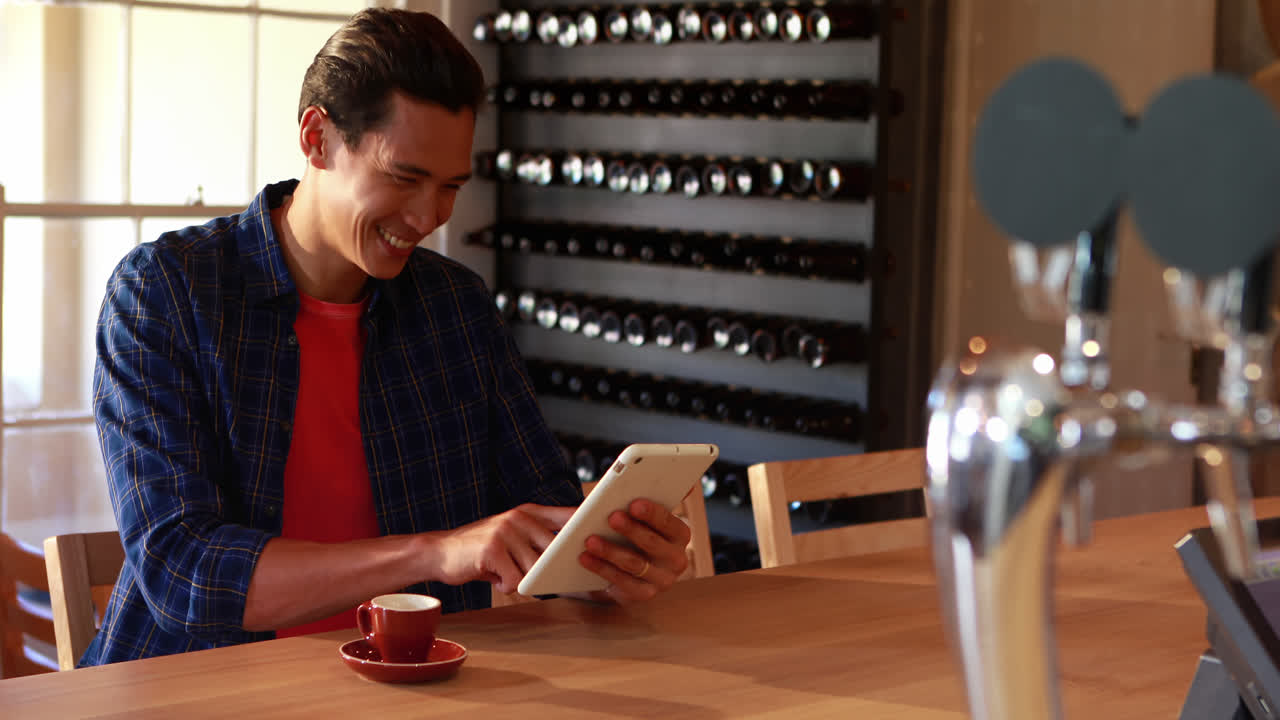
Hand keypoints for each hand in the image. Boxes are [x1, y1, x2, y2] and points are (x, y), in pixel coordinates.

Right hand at [426, 504, 574, 593]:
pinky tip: (493, 576)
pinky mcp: (492, 550)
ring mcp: (506, 531)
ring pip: (535, 569)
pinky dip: (506, 585)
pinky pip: (516, 581)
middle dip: (548, 569)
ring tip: (503, 571)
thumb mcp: (512, 534)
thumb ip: (538, 538)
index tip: (602, 533)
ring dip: (521, 579)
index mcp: (529, 512)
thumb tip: (572, 555)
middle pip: (554, 551)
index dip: (586, 525)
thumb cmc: (482, 549)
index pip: (567, 515)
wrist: (440, 551)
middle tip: (529, 573)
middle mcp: (520, 517)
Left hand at [577, 498, 691, 603]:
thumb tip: (684, 484)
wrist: (628, 565)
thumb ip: (655, 495)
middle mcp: (677, 559)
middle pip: (653, 544)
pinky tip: (585, 558)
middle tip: (612, 517)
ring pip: (635, 564)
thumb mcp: (644, 515)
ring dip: (611, 551)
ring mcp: (662, 580)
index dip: (652, 513)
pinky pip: (622, 582)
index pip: (669, 522)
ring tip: (590, 540)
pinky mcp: (644, 594)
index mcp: (680, 534)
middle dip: (631, 530)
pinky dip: (602, 569)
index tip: (634, 504)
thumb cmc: (634, 531)